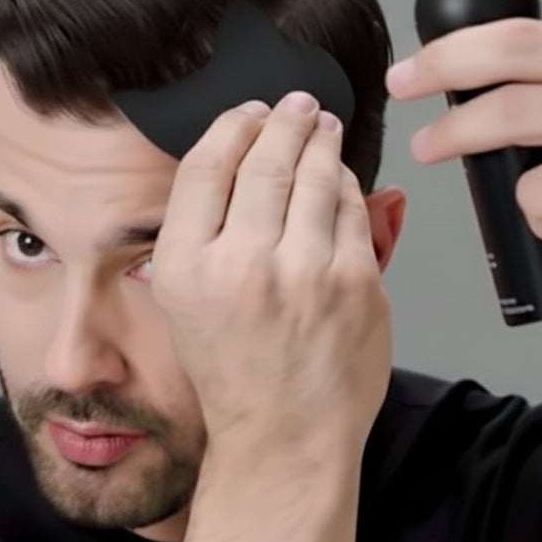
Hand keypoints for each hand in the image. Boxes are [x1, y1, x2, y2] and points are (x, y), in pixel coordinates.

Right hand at [149, 91, 391, 468]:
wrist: (284, 436)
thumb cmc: (237, 375)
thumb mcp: (185, 304)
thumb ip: (202, 234)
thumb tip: (237, 161)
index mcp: (186, 266)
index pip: (205, 166)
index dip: (230, 125)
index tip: (246, 112)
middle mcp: (241, 263)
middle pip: (264, 159)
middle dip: (283, 120)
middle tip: (294, 105)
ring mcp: (304, 271)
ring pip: (315, 176)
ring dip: (320, 140)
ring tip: (321, 126)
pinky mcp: (355, 281)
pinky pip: (353, 210)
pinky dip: (347, 185)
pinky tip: (340, 176)